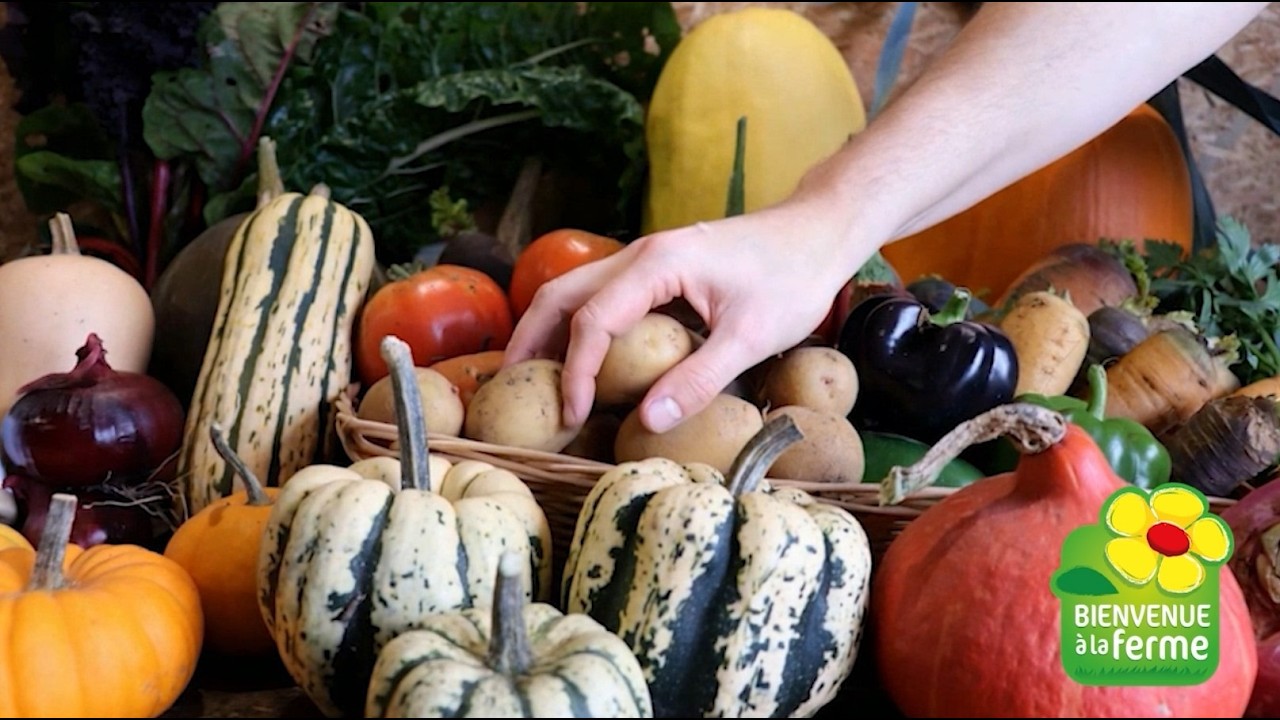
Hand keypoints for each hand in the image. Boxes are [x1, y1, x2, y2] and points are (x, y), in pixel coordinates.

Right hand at [503, 199, 865, 433]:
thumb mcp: (752, 336)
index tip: (573, 415)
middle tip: (514, 391)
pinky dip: (577, 325)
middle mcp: (642, 254)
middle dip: (532, 341)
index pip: (594, 320)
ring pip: (575, 290)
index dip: (577, 371)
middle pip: (562, 294)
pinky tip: (578, 357)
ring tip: (532, 377)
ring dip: (549, 331)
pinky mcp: (659, 270)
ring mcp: (647, 259)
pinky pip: (601, 296)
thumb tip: (646, 421)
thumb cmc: (793, 277)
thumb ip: (700, 378)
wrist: (819, 232)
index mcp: (658, 263)